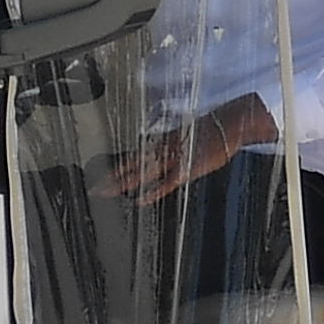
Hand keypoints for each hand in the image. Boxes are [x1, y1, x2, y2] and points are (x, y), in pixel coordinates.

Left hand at [113, 95, 279, 203]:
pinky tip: (140, 199)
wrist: (228, 123)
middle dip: (113, 178)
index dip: (118, 168)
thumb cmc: (213, 130)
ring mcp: (173, 159)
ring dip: (124, 184)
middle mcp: (163, 149)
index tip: (102, 177)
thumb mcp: (188, 138)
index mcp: (163, 143)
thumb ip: (175, 146)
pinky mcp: (187, 168)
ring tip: (107, 192)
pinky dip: (153, 192)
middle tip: (94, 188)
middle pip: (133, 166)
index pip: (135, 158)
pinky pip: (166, 183)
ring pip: (143, 173)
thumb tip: (169, 154)